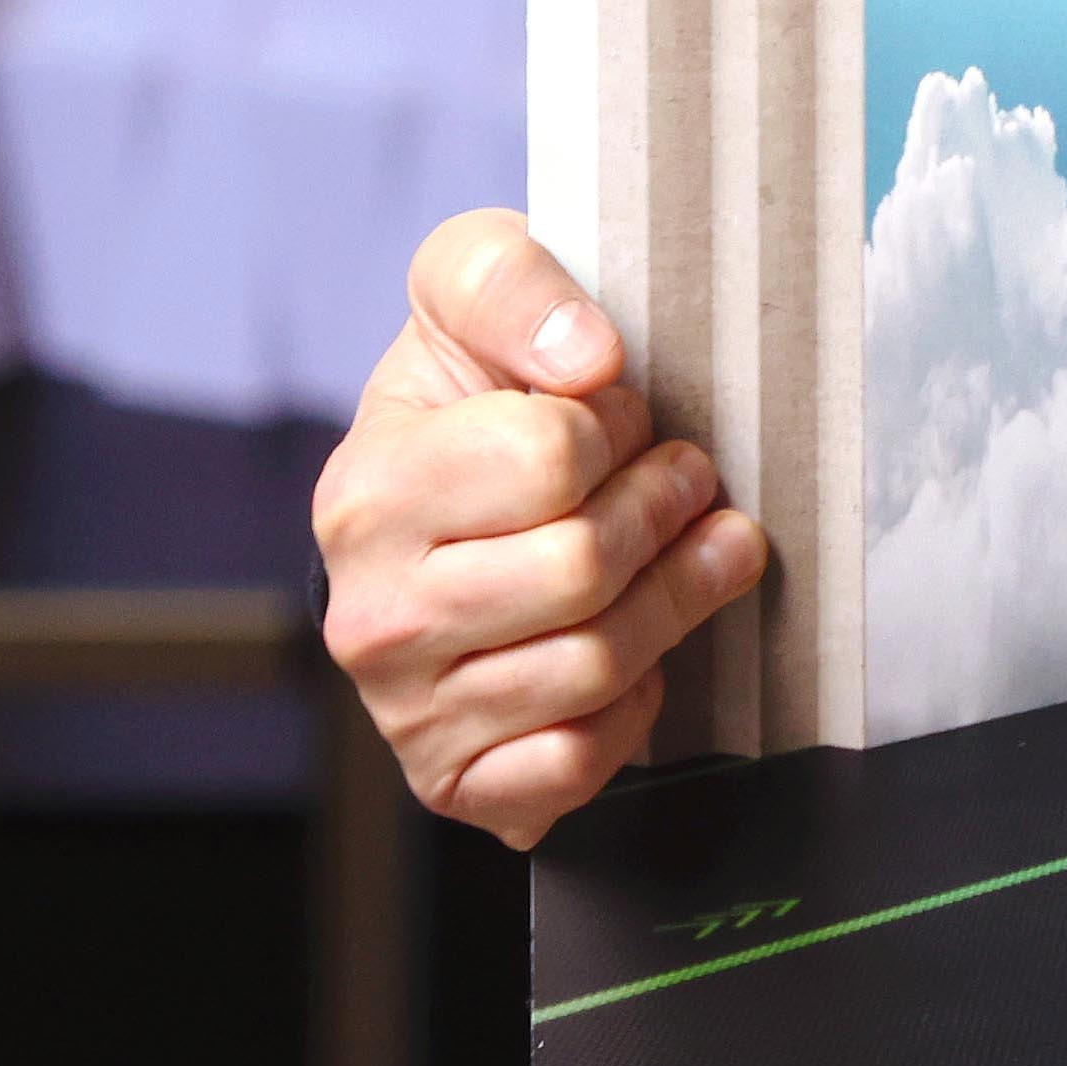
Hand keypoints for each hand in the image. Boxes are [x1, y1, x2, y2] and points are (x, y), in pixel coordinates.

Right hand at [311, 210, 767, 846]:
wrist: (433, 515)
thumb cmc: (470, 398)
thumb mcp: (469, 292)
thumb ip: (511, 283)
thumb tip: (586, 355)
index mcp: (367, 493)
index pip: (551, 456)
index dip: (617, 425)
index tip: (620, 416)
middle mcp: (370, 615)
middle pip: (584, 568)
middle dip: (665, 510)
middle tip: (687, 479)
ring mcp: (406, 710)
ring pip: (598, 665)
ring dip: (678, 599)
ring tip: (699, 549)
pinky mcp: (455, 782)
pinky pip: (576, 764)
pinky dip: (631, 710)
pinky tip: (634, 657)